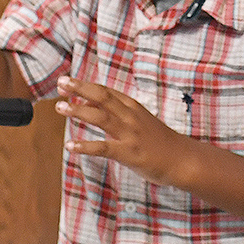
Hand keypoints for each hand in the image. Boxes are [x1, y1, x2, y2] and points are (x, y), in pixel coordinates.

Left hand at [54, 76, 189, 185]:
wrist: (183, 160)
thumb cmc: (160, 142)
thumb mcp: (141, 121)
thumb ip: (118, 113)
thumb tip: (89, 105)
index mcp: (133, 107)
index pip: (106, 91)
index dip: (85, 85)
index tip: (67, 83)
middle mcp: (131, 116)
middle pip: (102, 97)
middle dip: (79, 88)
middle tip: (61, 84)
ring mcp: (131, 134)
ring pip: (101, 117)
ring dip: (78, 110)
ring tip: (60, 107)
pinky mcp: (129, 153)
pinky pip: (103, 148)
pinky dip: (85, 146)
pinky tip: (70, 146)